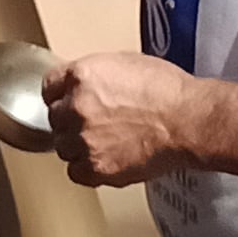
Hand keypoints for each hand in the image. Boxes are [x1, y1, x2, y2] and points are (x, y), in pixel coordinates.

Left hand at [40, 50, 205, 187]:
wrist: (187, 121)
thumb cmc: (168, 91)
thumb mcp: (126, 64)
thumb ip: (96, 75)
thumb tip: (87, 86)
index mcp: (81, 76)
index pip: (49, 86)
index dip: (61, 95)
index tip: (65, 101)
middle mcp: (76, 107)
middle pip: (55, 118)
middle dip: (71, 120)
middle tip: (95, 124)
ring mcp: (83, 139)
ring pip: (63, 147)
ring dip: (78, 146)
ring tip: (104, 143)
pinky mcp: (95, 166)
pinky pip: (75, 172)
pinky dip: (87, 169)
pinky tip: (104, 161)